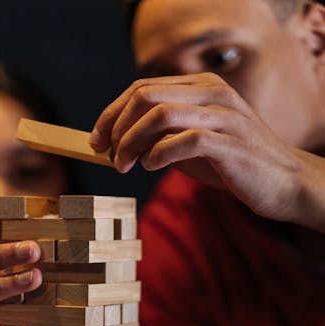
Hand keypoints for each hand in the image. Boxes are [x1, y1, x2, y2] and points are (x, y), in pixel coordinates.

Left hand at [90, 72, 305, 222]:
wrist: (282, 184)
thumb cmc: (232, 165)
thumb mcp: (190, 148)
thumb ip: (161, 139)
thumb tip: (119, 145)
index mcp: (201, 88)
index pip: (143, 87)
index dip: (112, 113)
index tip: (95, 141)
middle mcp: (212, 94)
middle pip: (146, 95)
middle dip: (116, 126)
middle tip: (107, 156)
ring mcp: (223, 117)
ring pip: (161, 113)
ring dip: (132, 141)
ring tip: (124, 165)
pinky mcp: (231, 144)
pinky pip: (186, 140)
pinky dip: (159, 153)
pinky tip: (151, 166)